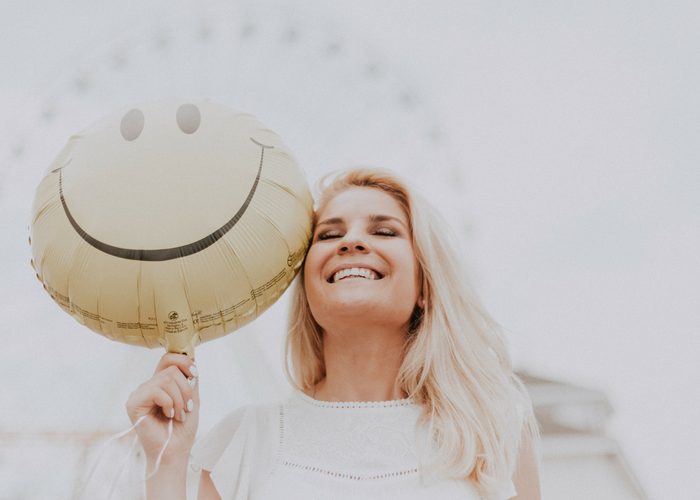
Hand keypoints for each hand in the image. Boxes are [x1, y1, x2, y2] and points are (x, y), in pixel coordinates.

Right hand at [125, 352, 199, 466]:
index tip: (195, 375)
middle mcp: (148, 385)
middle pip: (171, 368)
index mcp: (160, 383)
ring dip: (179, 399)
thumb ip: (190, 378)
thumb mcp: (192, 397)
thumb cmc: (183, 427)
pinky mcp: (133, 403)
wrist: (175, 450)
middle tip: (186, 408)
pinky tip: (168, 416)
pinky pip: (157, 390)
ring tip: (178, 415)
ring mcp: (139, 393)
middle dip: (186, 389)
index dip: (184, 361)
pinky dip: (169, 403)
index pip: (168, 358)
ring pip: (167, 379)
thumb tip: (191, 357)